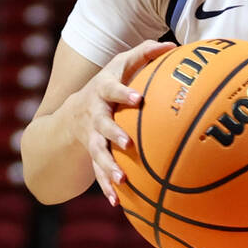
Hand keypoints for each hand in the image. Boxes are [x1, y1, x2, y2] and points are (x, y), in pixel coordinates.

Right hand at [63, 39, 175, 204]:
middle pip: (101, 124)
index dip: (123, 93)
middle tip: (127, 143)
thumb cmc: (110, 83)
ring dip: (108, 166)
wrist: (72, 111)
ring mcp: (90, 136)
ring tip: (121, 180)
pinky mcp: (91, 154)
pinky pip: (98, 172)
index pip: (111, 89)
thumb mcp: (122, 64)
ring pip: (97, 153)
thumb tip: (175, 45)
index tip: (139, 99)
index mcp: (103, 90)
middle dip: (113, 134)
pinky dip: (106, 187)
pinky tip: (118, 202)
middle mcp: (94, 114)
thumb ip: (146, 53)